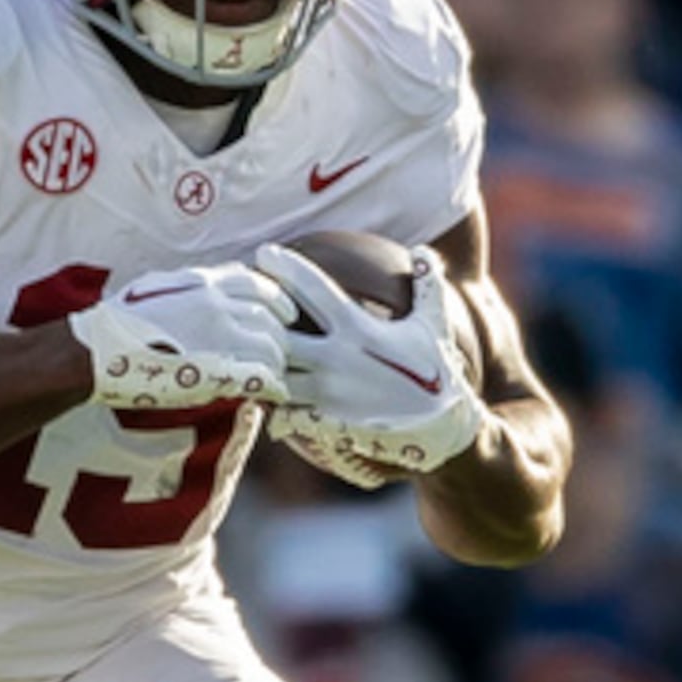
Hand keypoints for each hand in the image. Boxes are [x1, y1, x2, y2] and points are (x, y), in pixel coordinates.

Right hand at [72, 263, 288, 411]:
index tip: (284, 314)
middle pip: (269, 317)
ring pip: (271, 348)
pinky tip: (275, 394)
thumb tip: (211, 280)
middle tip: (281, 352)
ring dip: (277, 363)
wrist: (98, 351)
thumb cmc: (118, 321)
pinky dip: (274, 386)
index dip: (278, 300)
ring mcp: (217, 338)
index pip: (257, 284)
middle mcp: (216, 305)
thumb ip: (190, 283)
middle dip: (280, 336)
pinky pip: (261, 377)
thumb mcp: (157, 286)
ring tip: (274, 376)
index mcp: (203, 283)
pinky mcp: (216, 371)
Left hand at [244, 243, 485, 484]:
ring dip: (256, 366)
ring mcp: (328, 393)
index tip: (263, 253)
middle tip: (238, 308)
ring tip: (240, 355)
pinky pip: (284, 415)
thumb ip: (428, 284)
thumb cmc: (437, 372)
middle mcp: (336, 358)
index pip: (311, 288)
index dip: (284, 267)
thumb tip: (424, 251)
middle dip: (255, 318)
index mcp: (357, 327)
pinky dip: (272, 409)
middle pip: (276, 332)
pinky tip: (265, 402)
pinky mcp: (326, 423)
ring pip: (272, 377)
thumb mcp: (436, 323)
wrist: (443, 429)